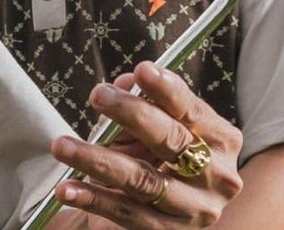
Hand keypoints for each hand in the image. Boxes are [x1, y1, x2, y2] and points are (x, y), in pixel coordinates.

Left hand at [49, 62, 243, 227]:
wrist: (164, 213)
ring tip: (62, 145)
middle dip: (132, 114)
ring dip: (97, 160)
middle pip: (172, 142)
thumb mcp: (156, 130)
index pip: (193, 110)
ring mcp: (195, 209)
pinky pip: (126, 212)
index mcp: (221, 141)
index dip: (168, 90)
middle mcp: (217, 176)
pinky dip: (92, 198)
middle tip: (97, 95)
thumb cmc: (159, 158)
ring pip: (142, 180)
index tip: (142, 70)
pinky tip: (67, 188)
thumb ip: (143, 105)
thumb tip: (125, 83)